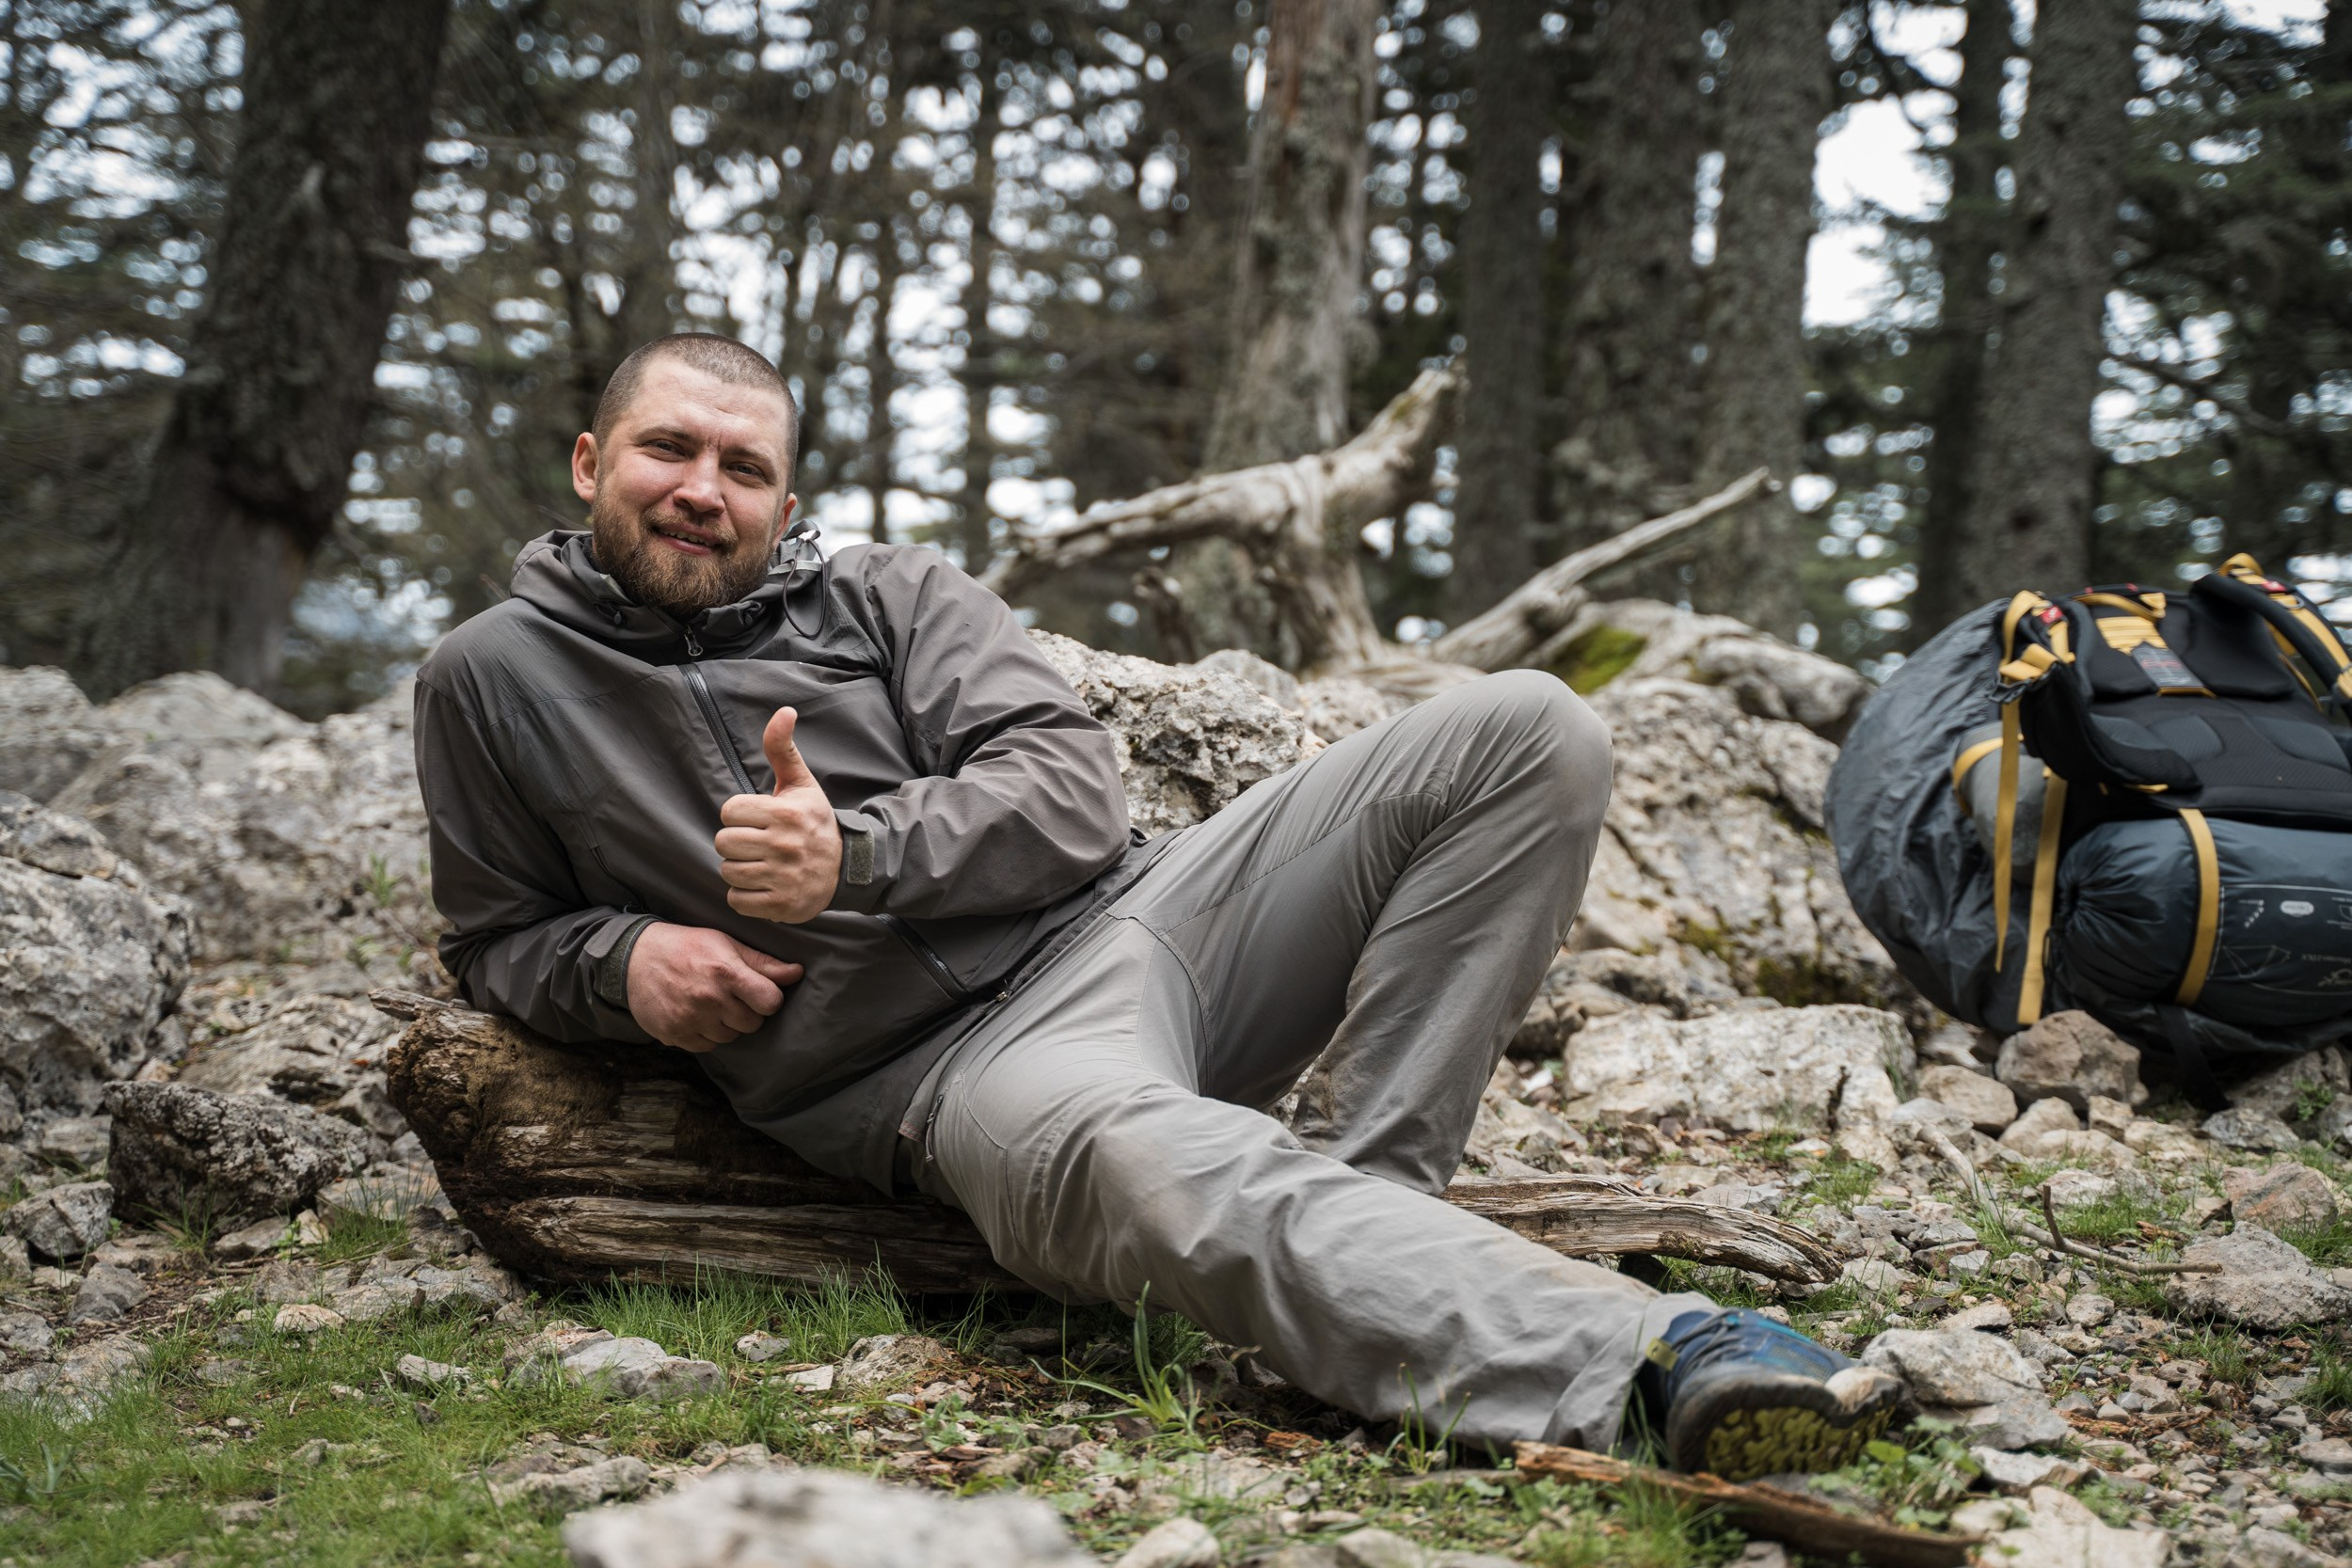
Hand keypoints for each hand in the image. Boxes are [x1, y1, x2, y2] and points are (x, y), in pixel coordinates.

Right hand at [626, 922, 802, 1050]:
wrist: (635, 957)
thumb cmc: (687, 947)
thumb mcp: (726, 944)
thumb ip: (762, 963)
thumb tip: (797, 972)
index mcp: (726, 972)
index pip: (771, 1002)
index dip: (768, 998)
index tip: (757, 991)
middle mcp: (709, 998)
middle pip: (753, 1024)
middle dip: (747, 1012)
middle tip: (731, 996)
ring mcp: (690, 1019)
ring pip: (730, 1037)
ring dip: (726, 1024)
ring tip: (711, 1003)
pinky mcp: (675, 1035)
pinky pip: (707, 1046)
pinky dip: (706, 1034)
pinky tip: (696, 1014)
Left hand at [715, 707, 843, 922]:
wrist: (848, 868)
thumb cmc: (815, 822)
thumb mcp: (802, 784)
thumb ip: (783, 749)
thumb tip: (784, 711)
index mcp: (784, 813)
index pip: (728, 811)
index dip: (738, 815)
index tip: (756, 819)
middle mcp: (783, 845)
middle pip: (723, 842)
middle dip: (735, 842)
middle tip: (755, 843)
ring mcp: (783, 877)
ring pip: (728, 871)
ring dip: (739, 869)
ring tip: (759, 863)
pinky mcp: (781, 905)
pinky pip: (736, 900)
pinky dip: (744, 895)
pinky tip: (761, 884)